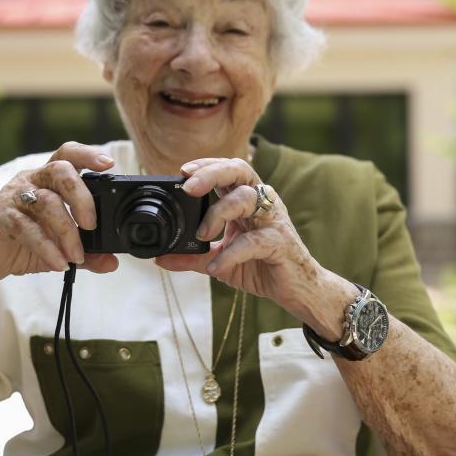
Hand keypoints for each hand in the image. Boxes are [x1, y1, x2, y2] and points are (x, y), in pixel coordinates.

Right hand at [0, 141, 119, 285]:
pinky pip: (27, 228)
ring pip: (46, 201)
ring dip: (67, 231)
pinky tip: (59, 263)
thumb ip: (86, 253)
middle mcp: (30, 181)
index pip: (67, 155)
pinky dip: (47, 248)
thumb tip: (112, 262)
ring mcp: (13, 197)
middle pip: (60, 171)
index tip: (108, 164)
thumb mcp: (60, 248)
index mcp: (46, 180)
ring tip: (76, 256)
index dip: (87, 155)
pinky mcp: (0, 218)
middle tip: (92, 225)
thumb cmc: (21, 244)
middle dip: (82, 197)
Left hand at [155, 157, 325, 318]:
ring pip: (246, 198)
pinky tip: (216, 266)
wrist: (295, 290)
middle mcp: (262, 202)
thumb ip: (192, 256)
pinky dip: (231, 253)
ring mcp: (273, 220)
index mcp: (247, 199)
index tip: (183, 172)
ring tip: (202, 234)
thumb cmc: (261, 265)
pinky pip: (253, 241)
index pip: (227, 169)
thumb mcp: (220, 260)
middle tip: (188, 188)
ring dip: (219, 212)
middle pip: (239, 171)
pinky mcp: (281, 242)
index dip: (206, 165)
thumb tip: (160, 258)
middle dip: (211, 174)